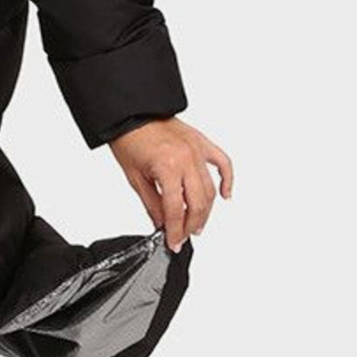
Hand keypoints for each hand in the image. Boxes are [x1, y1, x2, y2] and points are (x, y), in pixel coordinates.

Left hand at [108, 116, 231, 251]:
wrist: (132, 114)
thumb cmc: (129, 140)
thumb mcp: (135, 178)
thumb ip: (152, 204)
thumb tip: (162, 225)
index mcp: (167, 167)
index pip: (175, 209)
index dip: (174, 230)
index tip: (173, 242)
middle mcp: (187, 159)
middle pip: (198, 203)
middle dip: (191, 225)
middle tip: (184, 236)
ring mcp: (197, 150)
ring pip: (210, 188)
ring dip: (206, 210)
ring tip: (197, 224)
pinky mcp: (202, 143)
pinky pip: (223, 162)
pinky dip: (227, 179)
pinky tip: (225, 195)